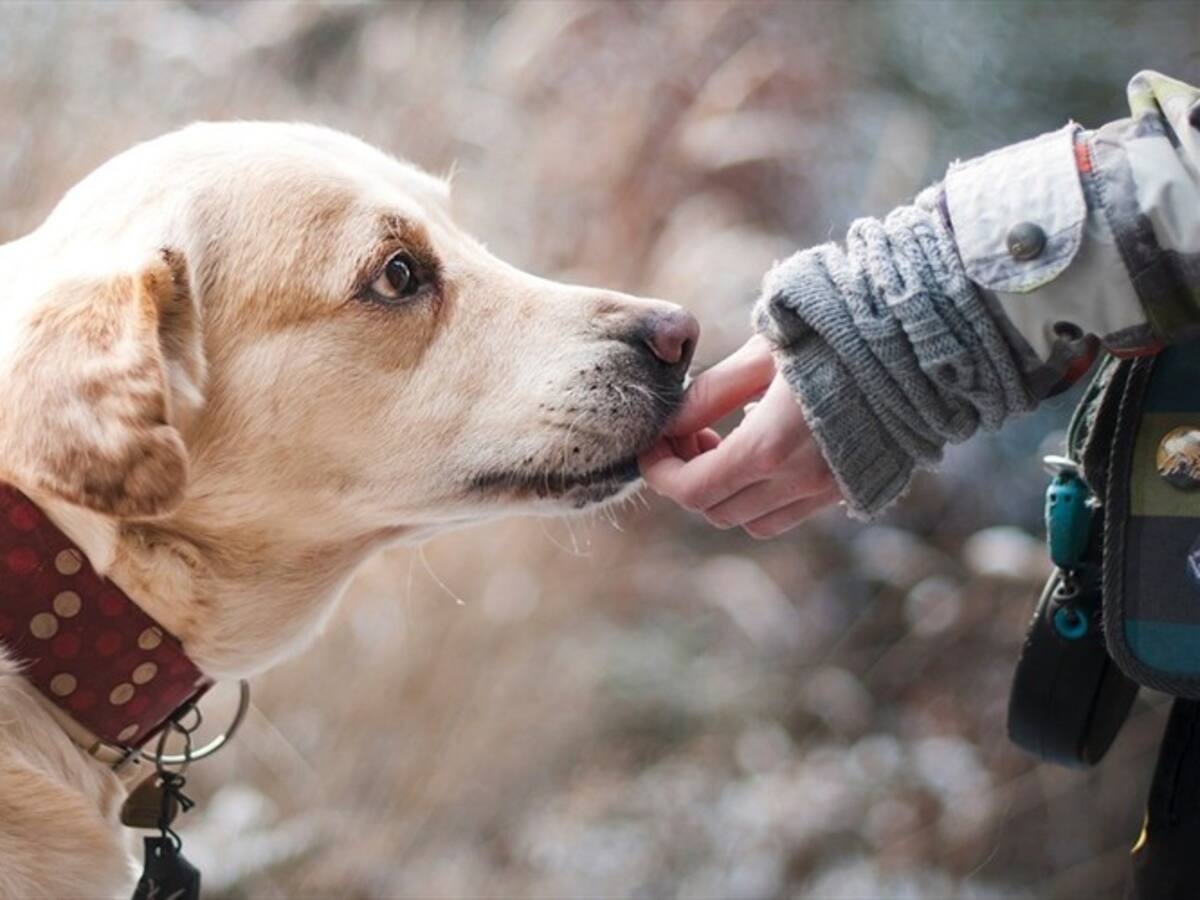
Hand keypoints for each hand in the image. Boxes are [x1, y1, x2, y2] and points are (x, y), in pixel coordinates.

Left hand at [639, 335, 839, 537]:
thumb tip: (670, 421)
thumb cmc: (835, 332)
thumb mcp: (762, 353)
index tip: (652, 445)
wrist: (919, 340)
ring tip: (724, 442)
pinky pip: (789, 512)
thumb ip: (710, 393)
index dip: (660, 472)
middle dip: (688, 478)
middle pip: (716, 510)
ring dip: (725, 492)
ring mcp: (828, 490)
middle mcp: (799, 481)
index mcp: (770, 446)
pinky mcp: (850, 488)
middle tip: (688, 434)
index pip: (692, 489)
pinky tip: (766, 449)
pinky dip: (762, 495)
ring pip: (752, 520)